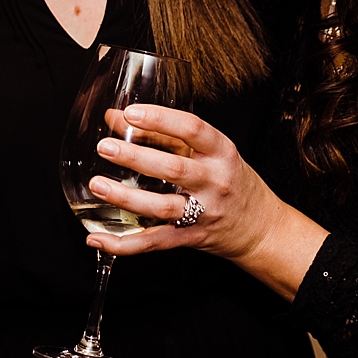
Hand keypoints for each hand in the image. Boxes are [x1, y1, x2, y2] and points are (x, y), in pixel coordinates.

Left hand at [83, 104, 328, 301]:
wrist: (260, 227)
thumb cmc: (230, 179)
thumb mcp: (205, 152)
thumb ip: (162, 134)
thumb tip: (115, 116)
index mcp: (221, 152)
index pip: (192, 129)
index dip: (161, 119)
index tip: (131, 113)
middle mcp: (215, 182)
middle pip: (174, 168)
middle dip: (137, 158)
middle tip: (105, 147)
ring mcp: (204, 213)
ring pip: (162, 207)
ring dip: (126, 198)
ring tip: (98, 185)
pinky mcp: (191, 238)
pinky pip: (155, 242)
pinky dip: (125, 244)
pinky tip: (98, 239)